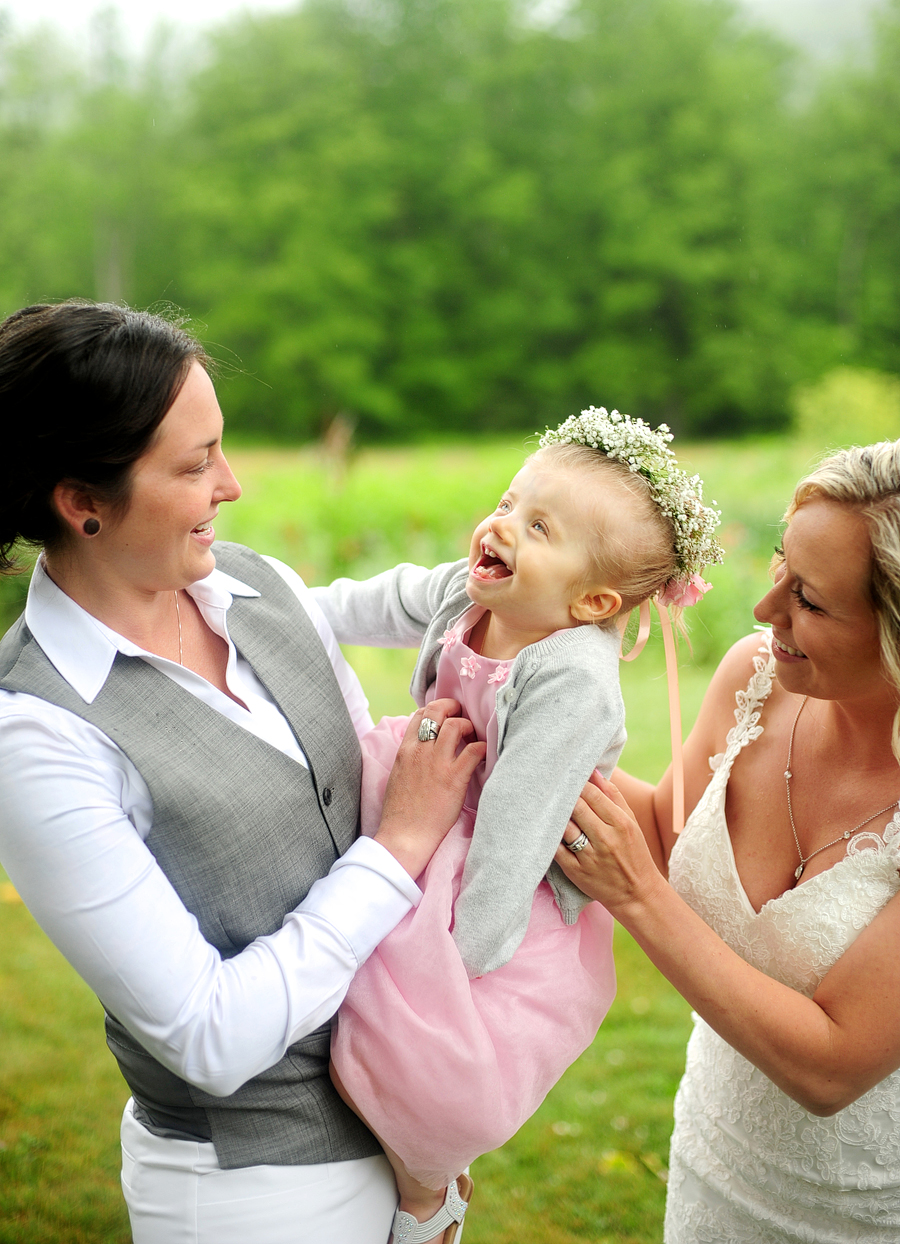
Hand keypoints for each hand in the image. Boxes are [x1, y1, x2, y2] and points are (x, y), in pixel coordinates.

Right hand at [373, 699, 486, 879]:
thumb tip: (422, 750)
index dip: (435, 709)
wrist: (404, 836)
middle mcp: (420, 751)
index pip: (419, 715)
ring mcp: (437, 763)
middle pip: (436, 711)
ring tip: (473, 736)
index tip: (445, 715)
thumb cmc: (400, 812)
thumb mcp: (398, 775)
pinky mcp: (454, 778)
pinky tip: (484, 754)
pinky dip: (482, 747)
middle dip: (453, 707)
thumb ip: (409, 758)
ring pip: (456, 725)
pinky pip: (474, 751)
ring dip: (468, 726)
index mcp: (405, 750)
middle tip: (463, 716)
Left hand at [554, 772, 665, 915]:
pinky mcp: (575, 871)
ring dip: (555, 815)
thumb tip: (594, 772)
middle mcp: (605, 839)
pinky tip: (546, 828)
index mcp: (620, 823)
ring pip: (564, 827)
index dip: (577, 784)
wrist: (636, 893)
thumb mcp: (630, 822)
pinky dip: (550, 837)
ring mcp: (589, 857)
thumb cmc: (633, 852)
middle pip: (576, 808)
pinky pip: (556, 849)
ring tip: (548, 806)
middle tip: (554, 788)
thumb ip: (613, 795)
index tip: (568, 778)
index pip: (592, 795)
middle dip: (564, 796)